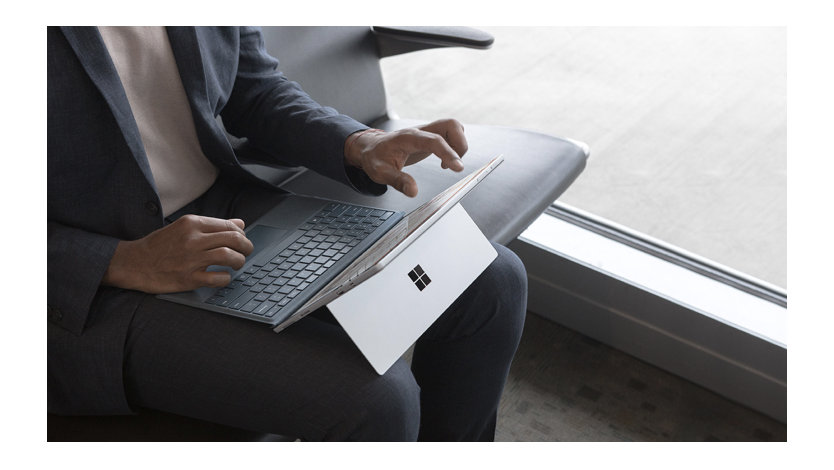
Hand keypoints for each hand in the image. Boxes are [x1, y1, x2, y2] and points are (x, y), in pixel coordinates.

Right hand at [102, 215, 253, 293]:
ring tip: (237, 264)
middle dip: (246, 246)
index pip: (229, 226)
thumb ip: (212, 225)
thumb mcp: (184, 228)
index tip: (243, 240)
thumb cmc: (160, 246)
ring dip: (239, 261)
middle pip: (234, 239)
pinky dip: (226, 278)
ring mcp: (191, 259)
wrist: (135, 263)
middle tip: (246, 252)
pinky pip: (218, 278)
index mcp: (192, 223)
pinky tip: (223, 276)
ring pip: (230, 256)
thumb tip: (239, 223)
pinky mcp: (189, 278)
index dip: (242, 234)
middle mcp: (193, 239)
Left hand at [345, 118, 467, 196]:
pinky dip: (454, 148)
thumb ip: (397, 181)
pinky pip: (450, 135)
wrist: (371, 148)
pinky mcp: (430, 136)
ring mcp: (427, 132)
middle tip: (454, 166)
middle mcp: (420, 131)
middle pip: (451, 125)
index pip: (434, 140)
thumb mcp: (380, 172)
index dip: (448, 152)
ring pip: (454, 128)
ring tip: (448, 165)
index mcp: (408, 137)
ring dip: (458, 146)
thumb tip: (413, 191)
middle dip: (460, 145)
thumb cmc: (375, 157)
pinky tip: (444, 162)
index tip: (458, 167)